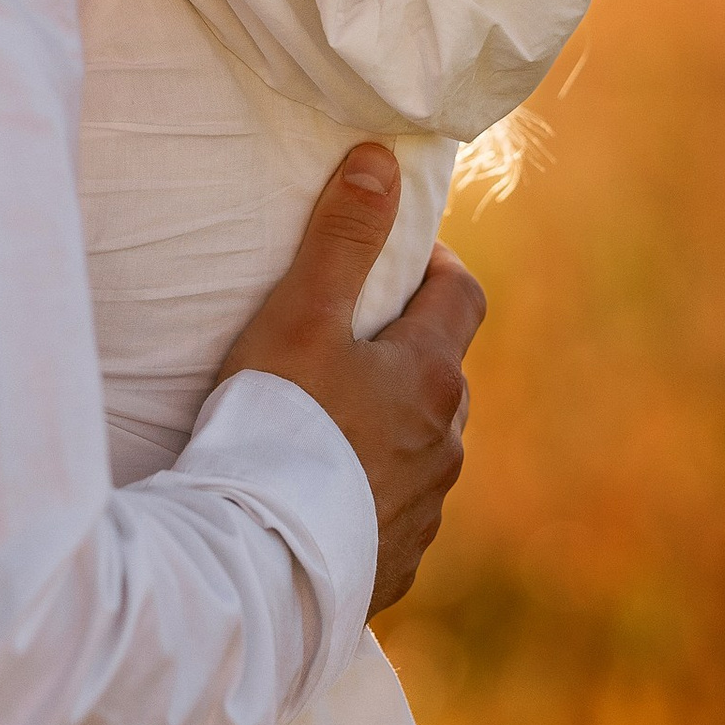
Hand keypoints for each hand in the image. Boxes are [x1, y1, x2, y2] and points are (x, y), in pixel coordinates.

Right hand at [217, 148, 485, 615]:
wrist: (262, 563)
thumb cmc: (278, 426)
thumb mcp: (301, 316)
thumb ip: (342, 238)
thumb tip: (382, 161)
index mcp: (430, 376)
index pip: (462, 296)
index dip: (436, 266)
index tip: (399, 256)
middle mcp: (445, 443)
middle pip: (442, 373)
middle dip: (407, 348)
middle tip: (348, 338)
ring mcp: (426, 508)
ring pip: (423, 445)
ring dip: (392, 424)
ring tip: (329, 421)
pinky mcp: (398, 561)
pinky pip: (397, 510)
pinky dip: (371, 491)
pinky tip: (324, 494)